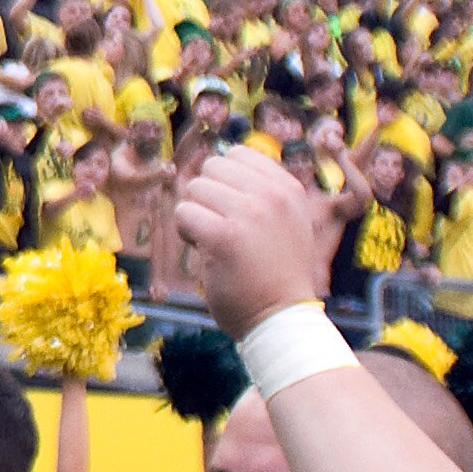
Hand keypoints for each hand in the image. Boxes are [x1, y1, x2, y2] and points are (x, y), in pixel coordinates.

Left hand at [173, 145, 339, 334]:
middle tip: (222, 227)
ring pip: (195, 189)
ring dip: (196, 215)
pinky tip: (205, 251)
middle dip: (207, 197)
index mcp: (288, 188)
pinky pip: (183, 213)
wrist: (281, 317)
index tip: (235, 211)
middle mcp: (273, 196)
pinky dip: (186, 233)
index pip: (237, 153)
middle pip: (212, 168)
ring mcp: (250, 214)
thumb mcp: (286, 220)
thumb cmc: (275, 271)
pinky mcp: (224, 237)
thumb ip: (262, 190)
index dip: (224, 181)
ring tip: (216, 242)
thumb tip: (220, 157)